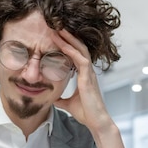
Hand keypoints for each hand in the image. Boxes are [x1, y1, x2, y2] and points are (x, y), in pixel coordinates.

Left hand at [51, 30, 128, 147]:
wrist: (96, 122)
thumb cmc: (86, 113)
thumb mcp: (68, 104)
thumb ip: (61, 98)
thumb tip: (52, 97)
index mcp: (84, 75)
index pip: (75, 54)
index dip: (66, 44)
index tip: (55, 36)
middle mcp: (88, 71)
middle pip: (78, 47)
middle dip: (67, 36)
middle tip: (56, 25)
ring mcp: (89, 73)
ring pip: (80, 50)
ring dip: (68, 39)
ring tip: (58, 28)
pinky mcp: (88, 78)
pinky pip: (80, 60)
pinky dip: (71, 51)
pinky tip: (63, 44)